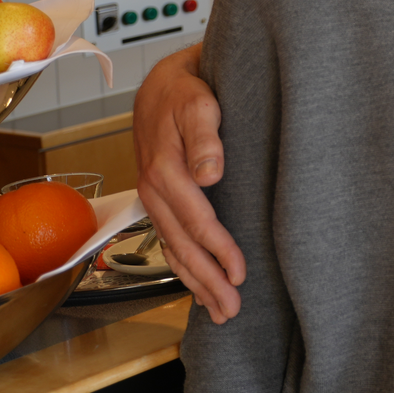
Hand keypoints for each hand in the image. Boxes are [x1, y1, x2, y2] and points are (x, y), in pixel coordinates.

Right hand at [133, 44, 246, 322]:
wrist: (160, 83)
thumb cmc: (184, 89)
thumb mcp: (198, 102)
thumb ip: (205, 135)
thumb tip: (210, 172)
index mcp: (165, 170)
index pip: (197, 220)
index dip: (219, 249)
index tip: (239, 272)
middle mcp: (155, 189)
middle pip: (183, 244)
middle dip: (207, 279)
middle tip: (231, 308)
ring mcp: (154, 197)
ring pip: (174, 248)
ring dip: (195, 281)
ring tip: (218, 309)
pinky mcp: (159, 198)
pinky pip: (169, 239)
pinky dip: (182, 265)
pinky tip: (196, 283)